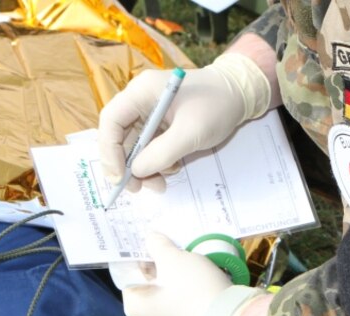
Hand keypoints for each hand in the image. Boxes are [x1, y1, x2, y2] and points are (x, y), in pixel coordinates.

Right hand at [98, 53, 271, 192]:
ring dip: (144, 168)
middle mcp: (140, 100)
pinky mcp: (161, 124)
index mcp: (141, 92)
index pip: (111, 121)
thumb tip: (137, 171)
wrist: (240, 94)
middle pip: (118, 136)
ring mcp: (150, 112)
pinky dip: (157, 162)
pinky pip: (149, 147)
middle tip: (136, 189)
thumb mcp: (191, 133)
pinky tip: (173, 167)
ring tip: (160, 183)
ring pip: (134, 146)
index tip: (119, 176)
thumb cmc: (218, 105)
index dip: (110, 151)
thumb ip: (162, 153)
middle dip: (127, 165)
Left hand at [122, 233, 232, 315]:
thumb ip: (158, 245)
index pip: (128, 270)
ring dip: (174, 263)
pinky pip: (182, 288)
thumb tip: (151, 238)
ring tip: (179, 242)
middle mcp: (149, 312)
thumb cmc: (191, 289)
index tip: (143, 232)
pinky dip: (186, 275)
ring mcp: (170, 314)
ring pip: (167, 280)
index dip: (136, 250)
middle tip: (163, 232)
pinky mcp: (189, 313)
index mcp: (135, 303)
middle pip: (149, 275)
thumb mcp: (172, 259)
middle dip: (157, 256)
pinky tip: (193, 259)